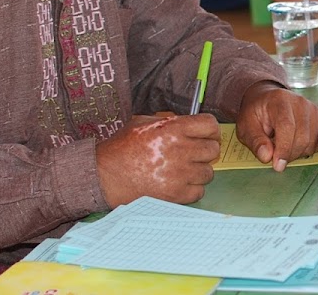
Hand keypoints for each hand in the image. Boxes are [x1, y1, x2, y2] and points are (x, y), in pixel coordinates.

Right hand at [95, 114, 221, 206]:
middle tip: (193, 154)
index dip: (211, 130)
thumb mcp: (143, 123)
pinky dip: (191, 189)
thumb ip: (168, 122)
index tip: (207, 135)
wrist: (104, 176)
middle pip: (213, 150)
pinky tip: (178, 184)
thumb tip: (187, 124)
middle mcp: (181, 150)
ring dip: (198, 171)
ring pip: (208, 172)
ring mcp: (180, 174)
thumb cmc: (121, 148)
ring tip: (183, 171)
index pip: (210, 125)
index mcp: (174, 129)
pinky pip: (199, 191)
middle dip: (205, 151)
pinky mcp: (176, 194)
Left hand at [235, 82, 317, 171]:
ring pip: (311, 143)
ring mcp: (314, 110)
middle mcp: (300, 103)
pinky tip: (294, 144)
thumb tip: (266, 156)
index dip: (283, 149)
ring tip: (283, 145)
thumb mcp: (246, 125)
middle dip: (288, 154)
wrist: (267, 100)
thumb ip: (255, 141)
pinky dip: (306, 149)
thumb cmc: (257, 112)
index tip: (277, 165)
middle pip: (302, 137)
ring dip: (297, 153)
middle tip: (275, 157)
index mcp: (280, 100)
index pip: (287, 126)